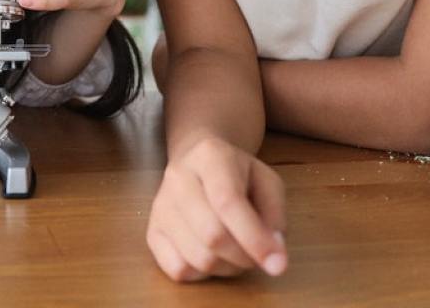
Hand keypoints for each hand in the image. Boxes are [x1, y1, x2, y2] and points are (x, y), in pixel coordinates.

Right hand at [147, 136, 286, 281]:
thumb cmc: (238, 175)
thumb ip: (275, 215)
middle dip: (244, 256)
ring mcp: (160, 204)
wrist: (197, 162)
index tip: (278, 264)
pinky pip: (178, 270)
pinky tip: (211, 255)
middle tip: (256, 253)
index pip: (227, 201)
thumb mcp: (267, 181)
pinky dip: (202, 275)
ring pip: (198, 258)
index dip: (254, 238)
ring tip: (234, 251)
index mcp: (210, 155)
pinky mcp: (152, 231)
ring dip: (227, 267)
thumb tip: (273, 254)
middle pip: (212, 235)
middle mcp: (178, 176)